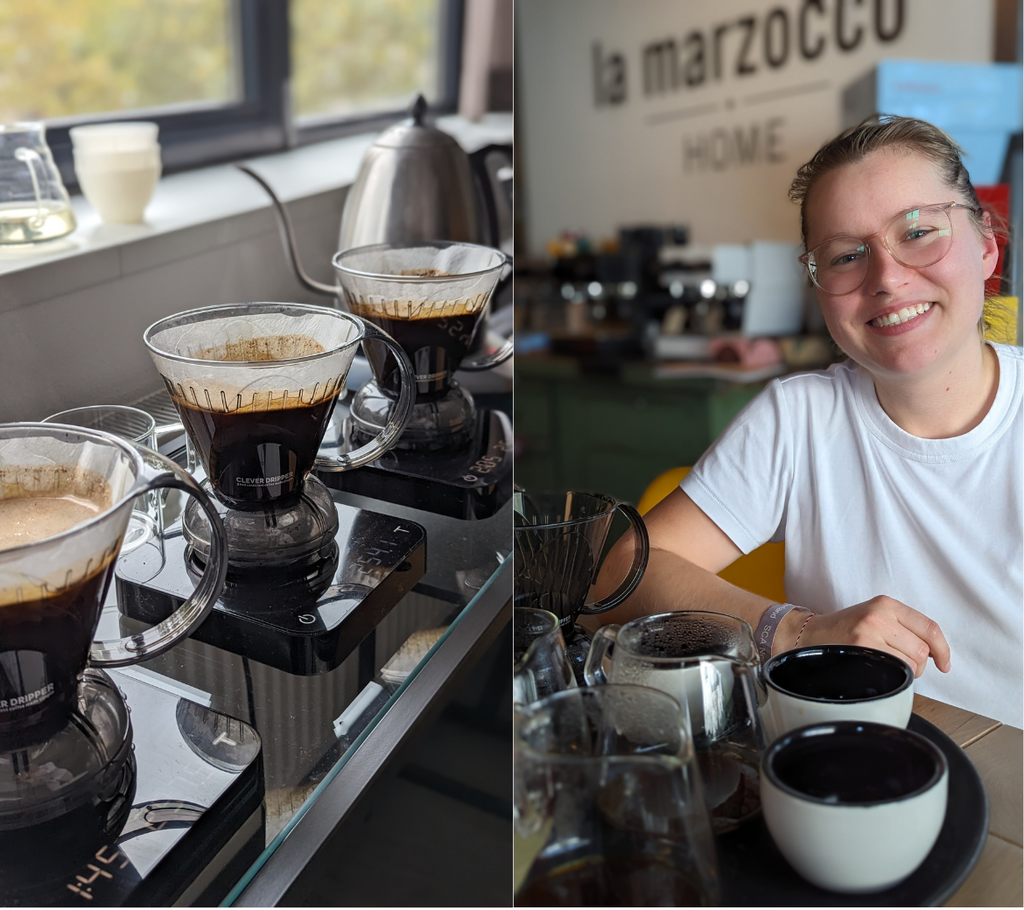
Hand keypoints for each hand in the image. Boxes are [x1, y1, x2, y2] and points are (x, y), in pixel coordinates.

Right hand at [793, 596, 950, 677]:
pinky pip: (894, 670)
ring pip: (911, 662)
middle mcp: (879, 615)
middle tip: (904, 665)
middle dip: (919, 664)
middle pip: (922, 649)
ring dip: (906, 672)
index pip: (929, 628)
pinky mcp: (862, 649)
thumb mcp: (874, 616)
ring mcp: (869, 632)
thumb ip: (903, 626)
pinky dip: (894, 676)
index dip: (943, 649)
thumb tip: (935, 651)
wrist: (811, 635)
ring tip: (889, 666)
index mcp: (886, 604)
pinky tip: (882, 671)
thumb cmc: (843, 629)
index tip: (945, 662)